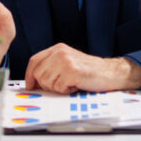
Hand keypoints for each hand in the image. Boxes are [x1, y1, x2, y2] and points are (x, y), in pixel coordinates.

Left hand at [24, 45, 140, 93]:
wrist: (110, 73)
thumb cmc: (89, 71)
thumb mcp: (68, 62)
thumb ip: (52, 67)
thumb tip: (34, 81)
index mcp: (57, 49)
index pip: (34, 61)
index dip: (29, 75)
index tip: (30, 85)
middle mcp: (60, 52)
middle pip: (38, 73)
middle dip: (46, 85)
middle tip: (60, 86)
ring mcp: (65, 61)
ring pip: (46, 82)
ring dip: (57, 88)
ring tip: (69, 84)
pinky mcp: (71, 71)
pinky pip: (58, 88)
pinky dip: (66, 91)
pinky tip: (75, 85)